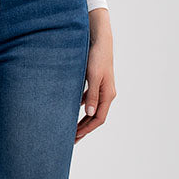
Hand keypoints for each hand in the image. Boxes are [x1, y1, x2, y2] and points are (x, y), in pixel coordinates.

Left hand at [76, 8, 115, 142]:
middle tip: (72, 139)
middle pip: (96, 116)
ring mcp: (102, 88)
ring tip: (70, 128)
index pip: (99, 119)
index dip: (87, 129)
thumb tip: (91, 114)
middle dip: (84, 128)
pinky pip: (88, 99)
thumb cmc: (96, 56)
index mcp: (108, 94)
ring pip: (92, 109)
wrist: (100, 39)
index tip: (75, 137)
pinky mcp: (96, 82)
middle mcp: (106, 93)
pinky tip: (70, 108)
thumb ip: (92, 95)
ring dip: (82, 119)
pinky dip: (81, 106)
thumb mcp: (93, 76)